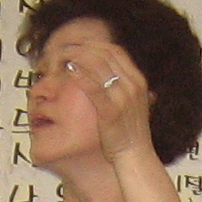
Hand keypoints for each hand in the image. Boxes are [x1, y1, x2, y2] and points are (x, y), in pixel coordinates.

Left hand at [66, 39, 154, 164]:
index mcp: (137, 80)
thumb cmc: (130, 133)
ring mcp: (122, 97)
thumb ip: (123, 87)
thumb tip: (109, 75)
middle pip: (105, 53)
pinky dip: (79, 76)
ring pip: (97, 65)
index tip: (79, 47)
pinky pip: (92, 87)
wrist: (136, 156)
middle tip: (66, 51)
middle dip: (82, 48)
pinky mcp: (110, 111)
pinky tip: (68, 74)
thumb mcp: (133, 104)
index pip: (115, 51)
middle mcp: (132, 84)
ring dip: (77, 58)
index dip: (94, 45)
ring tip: (63, 60)